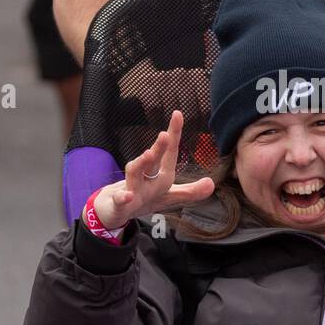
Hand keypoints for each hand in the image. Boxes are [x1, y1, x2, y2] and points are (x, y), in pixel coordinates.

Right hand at [91, 109, 215, 231]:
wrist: (113, 210)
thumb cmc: (143, 198)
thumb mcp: (168, 197)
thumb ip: (189, 192)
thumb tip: (211, 183)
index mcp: (159, 174)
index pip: (169, 153)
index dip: (174, 134)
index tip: (178, 113)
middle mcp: (145, 177)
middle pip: (152, 160)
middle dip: (159, 147)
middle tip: (166, 134)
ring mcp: (131, 188)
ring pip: (134, 174)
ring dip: (140, 163)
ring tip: (148, 154)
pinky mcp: (119, 204)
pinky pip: (120, 200)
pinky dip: (123, 198)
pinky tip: (127, 196)